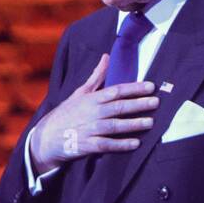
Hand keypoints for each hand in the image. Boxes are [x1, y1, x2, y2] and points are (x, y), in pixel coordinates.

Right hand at [29, 54, 158, 174]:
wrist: (47, 136)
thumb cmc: (67, 112)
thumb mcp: (80, 92)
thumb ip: (96, 76)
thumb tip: (106, 57)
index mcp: (91, 98)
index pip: (116, 90)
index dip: (134, 88)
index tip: (150, 86)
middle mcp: (92, 113)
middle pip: (118, 107)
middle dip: (138, 104)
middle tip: (155, 102)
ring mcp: (90, 129)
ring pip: (115, 126)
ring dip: (133, 124)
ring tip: (150, 122)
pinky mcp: (88, 145)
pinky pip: (107, 145)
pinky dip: (121, 144)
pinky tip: (135, 143)